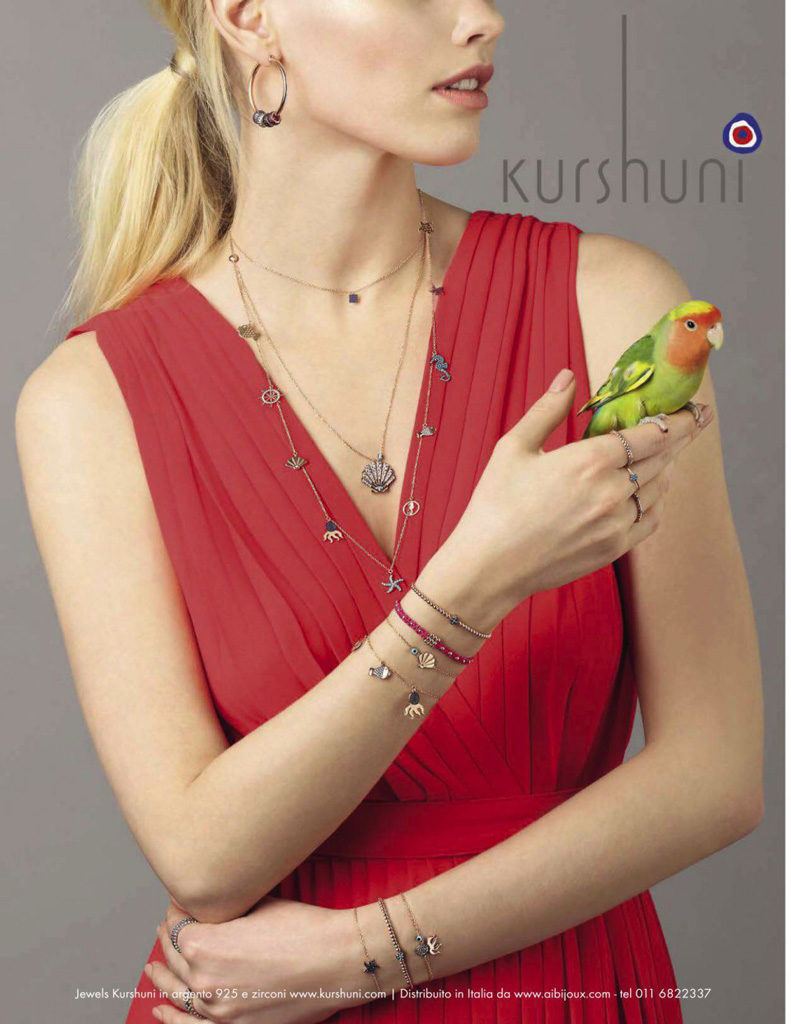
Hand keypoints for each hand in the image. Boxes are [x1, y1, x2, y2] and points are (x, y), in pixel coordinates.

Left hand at [146, 896, 374, 1022]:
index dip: (177, 908)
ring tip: (154, 966)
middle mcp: (204, 980)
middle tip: (170, 922)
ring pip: (178, 990)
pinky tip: (160, 1008)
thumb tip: (215, 904)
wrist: (338, 961)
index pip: (176, 923)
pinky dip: (173, 1017)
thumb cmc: (306, 929)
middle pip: (173, 955)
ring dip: (164, 975)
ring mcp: (218, 1009)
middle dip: (169, 936)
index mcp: (205, 945)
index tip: (181, 900)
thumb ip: (228, 908)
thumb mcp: (259, 904)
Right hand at [444, 370, 712, 610]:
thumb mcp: (514, 448)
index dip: (677, 419)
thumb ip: (547, 410)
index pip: (652, 434)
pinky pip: (652, 519)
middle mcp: (611, 491)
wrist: (490, 566)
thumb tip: (568, 376)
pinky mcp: (615, 548)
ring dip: (668, 468)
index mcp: (589, 461)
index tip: (693, 408)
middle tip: (689, 424)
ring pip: (660, 488)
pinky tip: (650, 492)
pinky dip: (657, 501)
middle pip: (663, 458)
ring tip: (668, 454)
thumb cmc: (495, 505)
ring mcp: (617, 523)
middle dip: (678, 439)